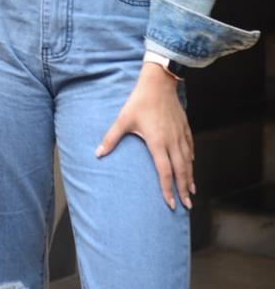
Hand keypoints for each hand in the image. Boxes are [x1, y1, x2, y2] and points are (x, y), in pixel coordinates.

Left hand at [95, 63, 194, 209]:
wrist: (158, 83)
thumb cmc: (140, 101)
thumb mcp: (123, 119)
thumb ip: (111, 138)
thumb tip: (98, 153)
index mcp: (158, 142)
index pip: (164, 172)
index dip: (167, 189)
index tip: (170, 204)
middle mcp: (172, 142)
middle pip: (180, 171)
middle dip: (183, 189)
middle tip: (187, 205)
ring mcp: (180, 134)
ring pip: (188, 161)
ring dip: (190, 177)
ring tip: (192, 191)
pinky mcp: (184, 127)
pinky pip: (190, 147)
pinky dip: (191, 159)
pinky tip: (191, 164)